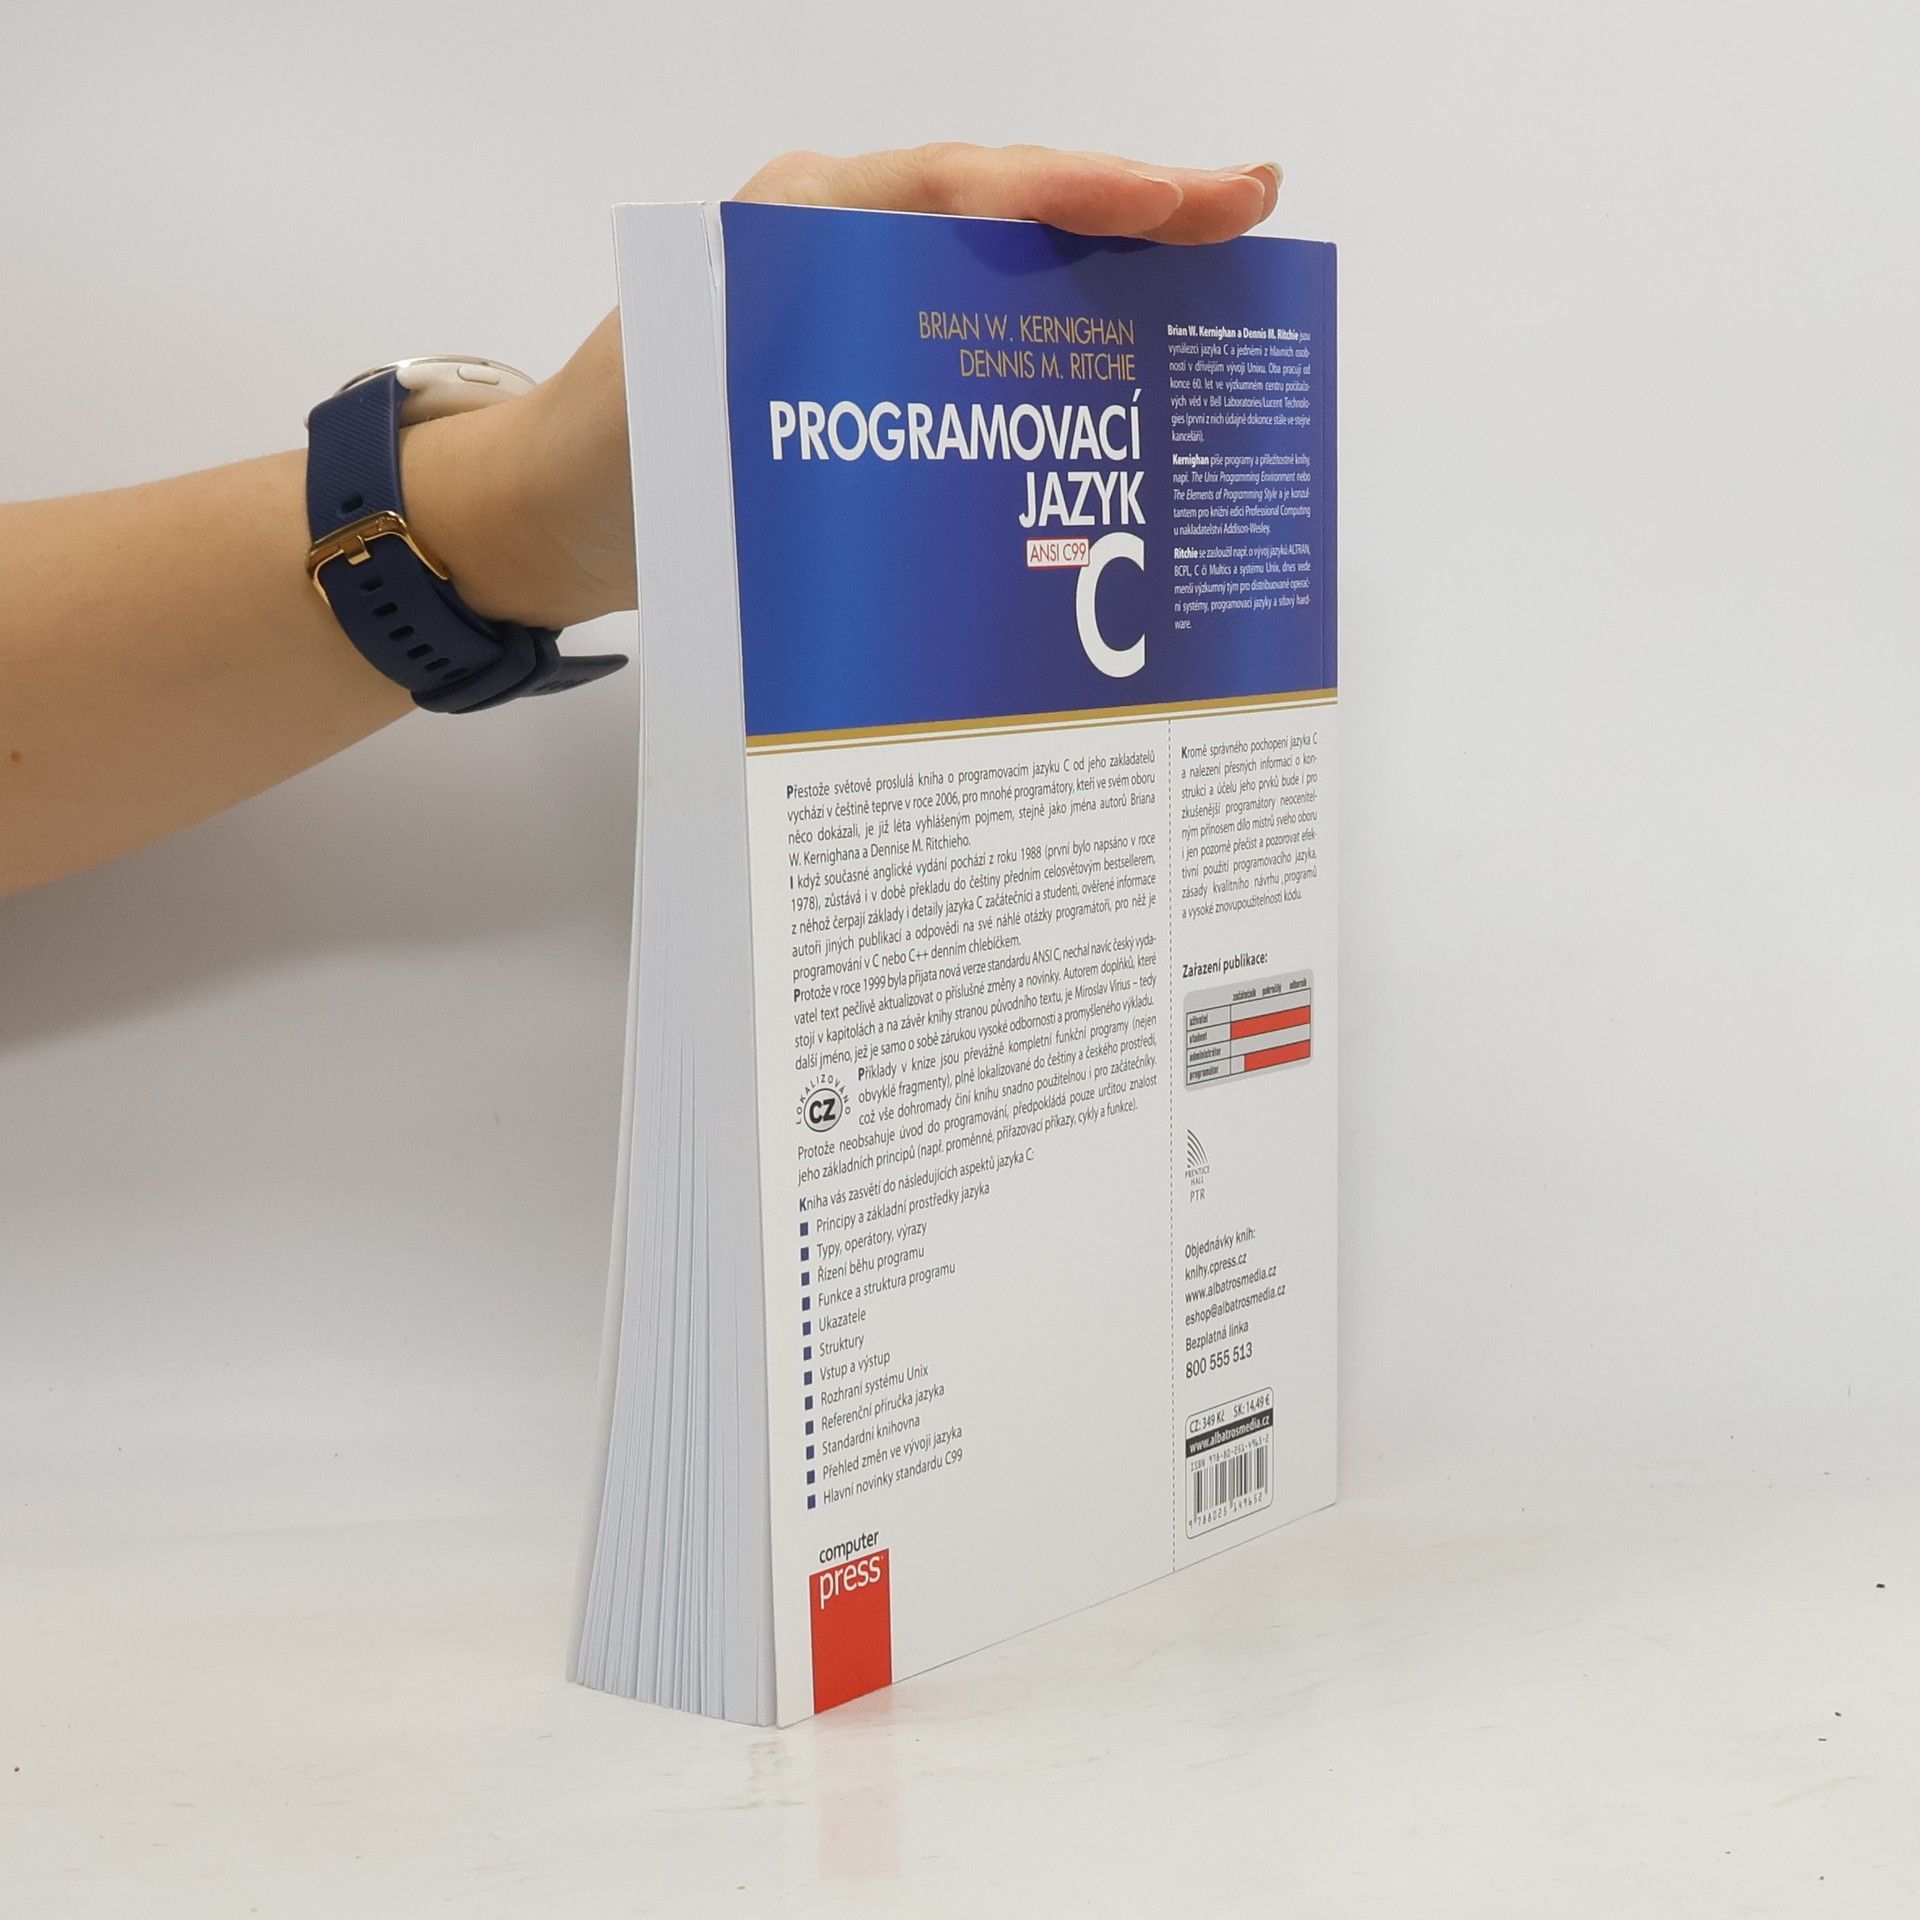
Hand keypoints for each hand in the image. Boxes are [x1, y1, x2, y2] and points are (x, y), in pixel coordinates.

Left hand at [423, 144, 1281, 631]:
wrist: (544, 516)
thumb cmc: (602, 466)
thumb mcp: (683, 419)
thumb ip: (792, 392)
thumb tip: (932, 416)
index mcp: (795, 226)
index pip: (960, 187)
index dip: (1078, 190)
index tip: (1187, 197)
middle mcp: (835, 244)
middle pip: (1004, 207)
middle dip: (1128, 204)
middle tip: (1249, 207)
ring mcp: (854, 300)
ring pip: (1003, 265)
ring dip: (1106, 265)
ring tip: (1218, 270)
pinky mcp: (865, 361)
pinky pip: (976, 332)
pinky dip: (1052, 335)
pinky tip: (1122, 359)